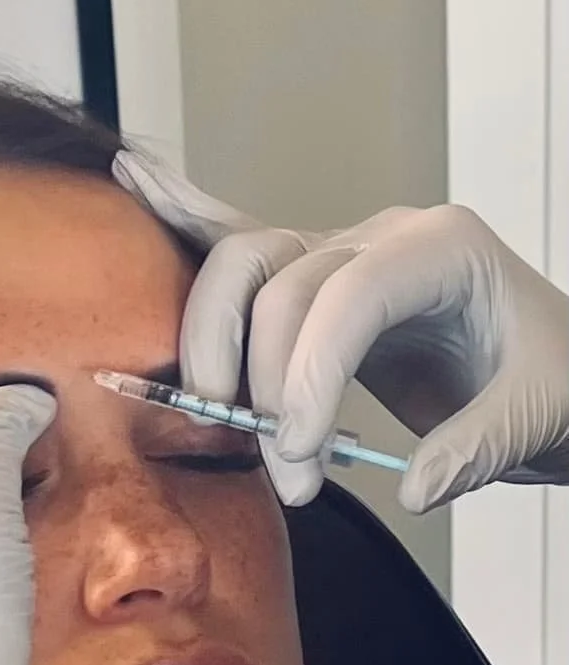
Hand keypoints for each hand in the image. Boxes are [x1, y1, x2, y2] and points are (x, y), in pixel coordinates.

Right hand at [114, 150, 568, 512]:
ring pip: (242, 261)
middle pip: (276, 277)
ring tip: (221, 413)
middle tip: (275, 460)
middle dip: (256, 375)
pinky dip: (185, 210)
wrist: (548, 361)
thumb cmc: (549, 374)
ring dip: (213, 341)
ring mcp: (339, 247)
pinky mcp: (313, 274)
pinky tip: (137, 178)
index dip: (309, 378)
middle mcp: (380, 235)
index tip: (301, 456)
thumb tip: (410, 486)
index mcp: (442, 249)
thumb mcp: (535, 417)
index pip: (348, 298)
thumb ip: (474, 450)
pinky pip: (239, 235)